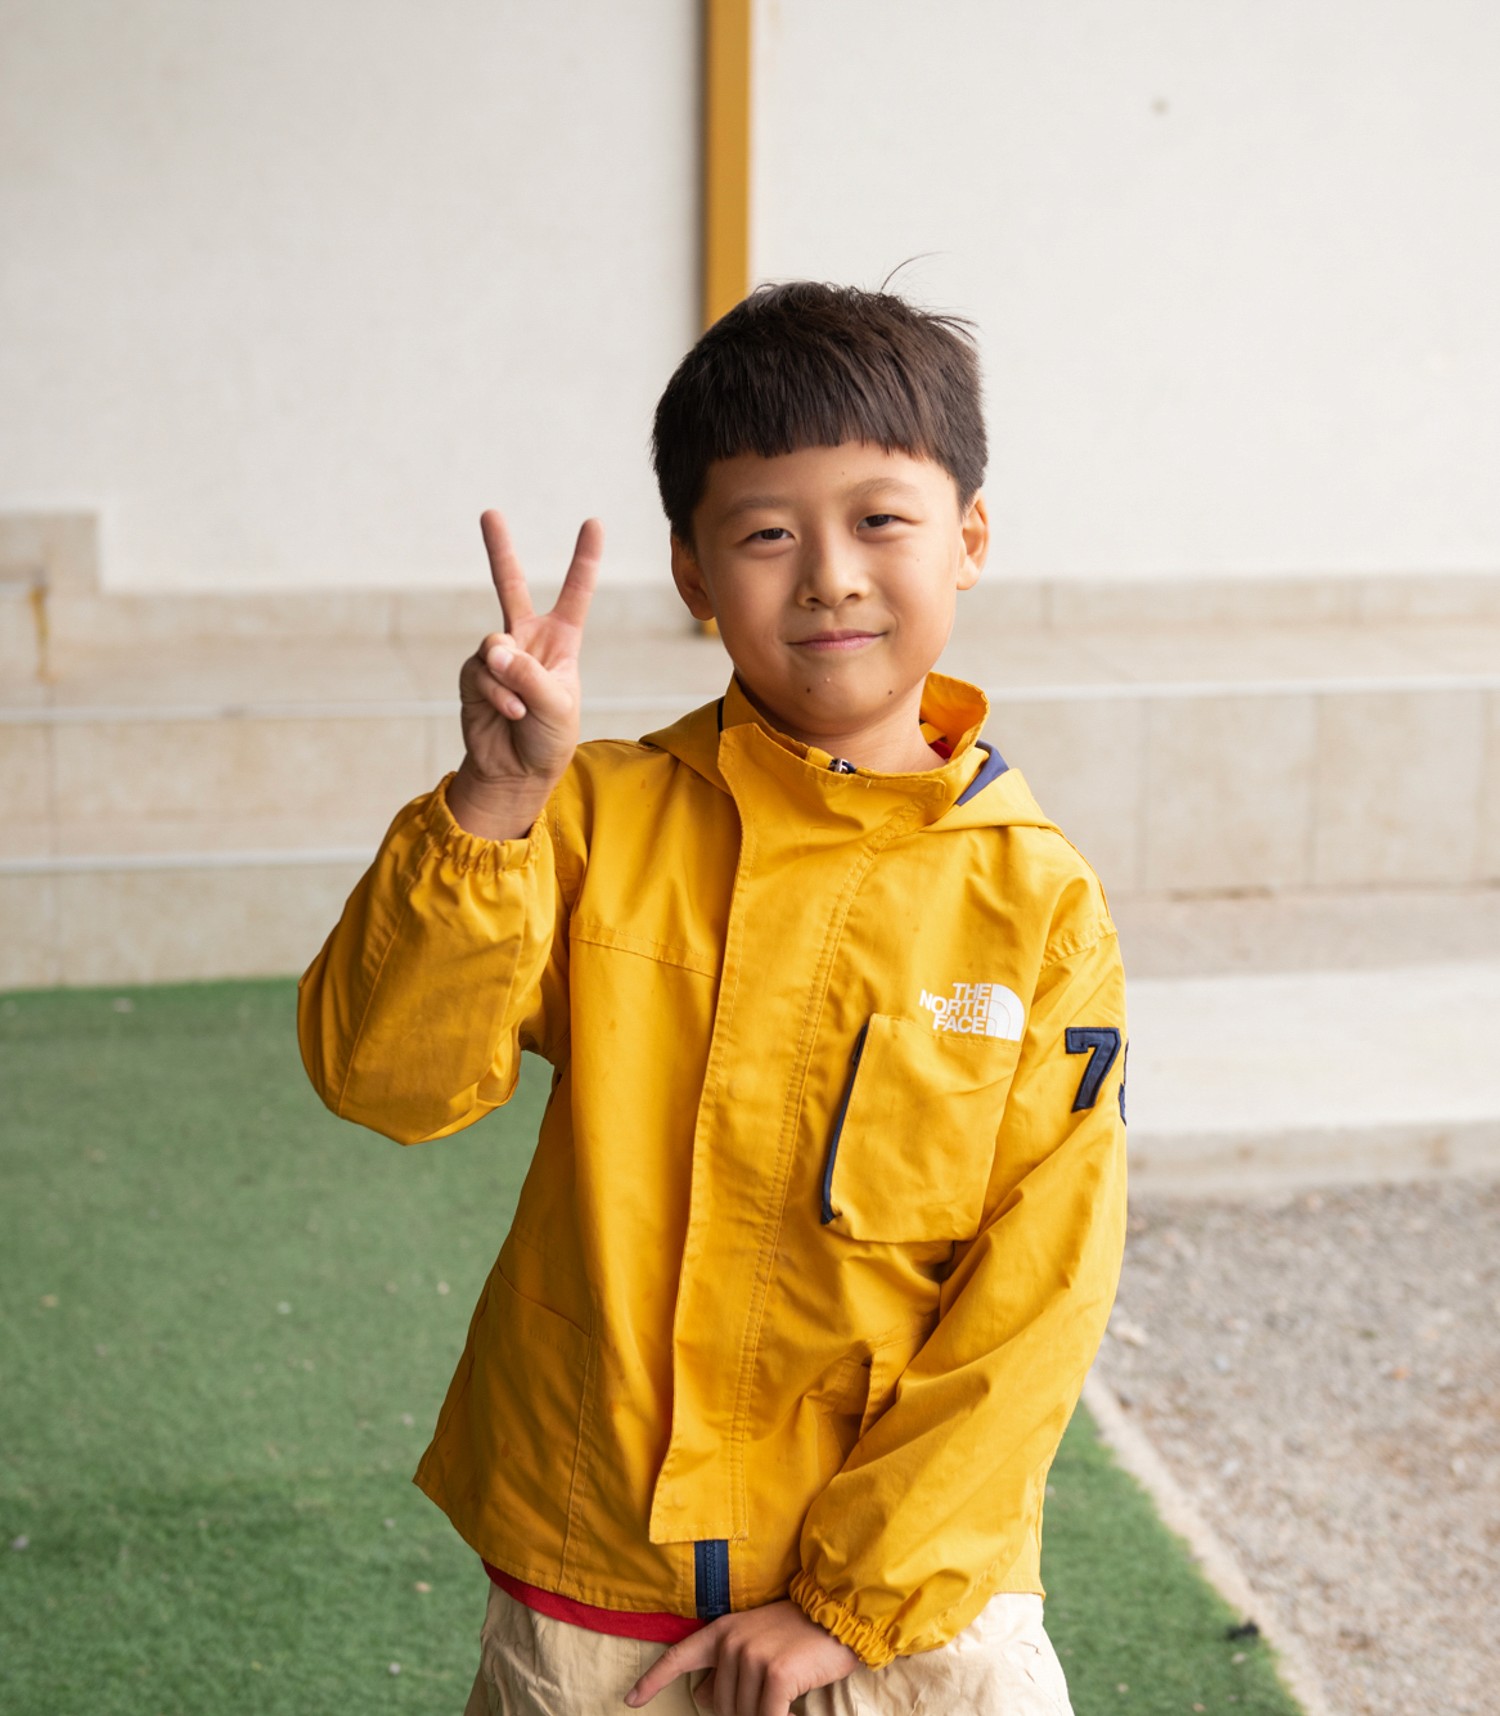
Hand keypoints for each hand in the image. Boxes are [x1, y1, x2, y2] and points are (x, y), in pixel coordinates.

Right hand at [448, 510, 601, 838]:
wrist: (516, 772)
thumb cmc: (550, 738)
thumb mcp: (558, 707)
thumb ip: (530, 675)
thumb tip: (492, 648)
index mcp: (561, 642)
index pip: (575, 594)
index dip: (584, 559)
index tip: (594, 523)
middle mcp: (528, 641)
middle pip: (511, 586)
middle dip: (499, 550)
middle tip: (489, 513)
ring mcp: (498, 656)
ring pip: (495, 644)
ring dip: (510, 680)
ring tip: (522, 709)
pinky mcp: (475, 675)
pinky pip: (481, 672)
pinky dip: (498, 694)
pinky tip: (510, 713)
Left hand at [625, 1600, 859, 1715]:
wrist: (839, 1613)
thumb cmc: (802, 1631)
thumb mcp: (758, 1639)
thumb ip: (730, 1664)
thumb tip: (705, 1697)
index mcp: (723, 1631)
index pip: (679, 1657)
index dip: (652, 1680)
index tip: (630, 1699)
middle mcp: (732, 1642)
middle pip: (719, 1707)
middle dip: (742, 1713)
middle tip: (771, 1699)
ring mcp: (753, 1657)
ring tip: (786, 1702)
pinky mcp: (776, 1675)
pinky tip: (793, 1713)